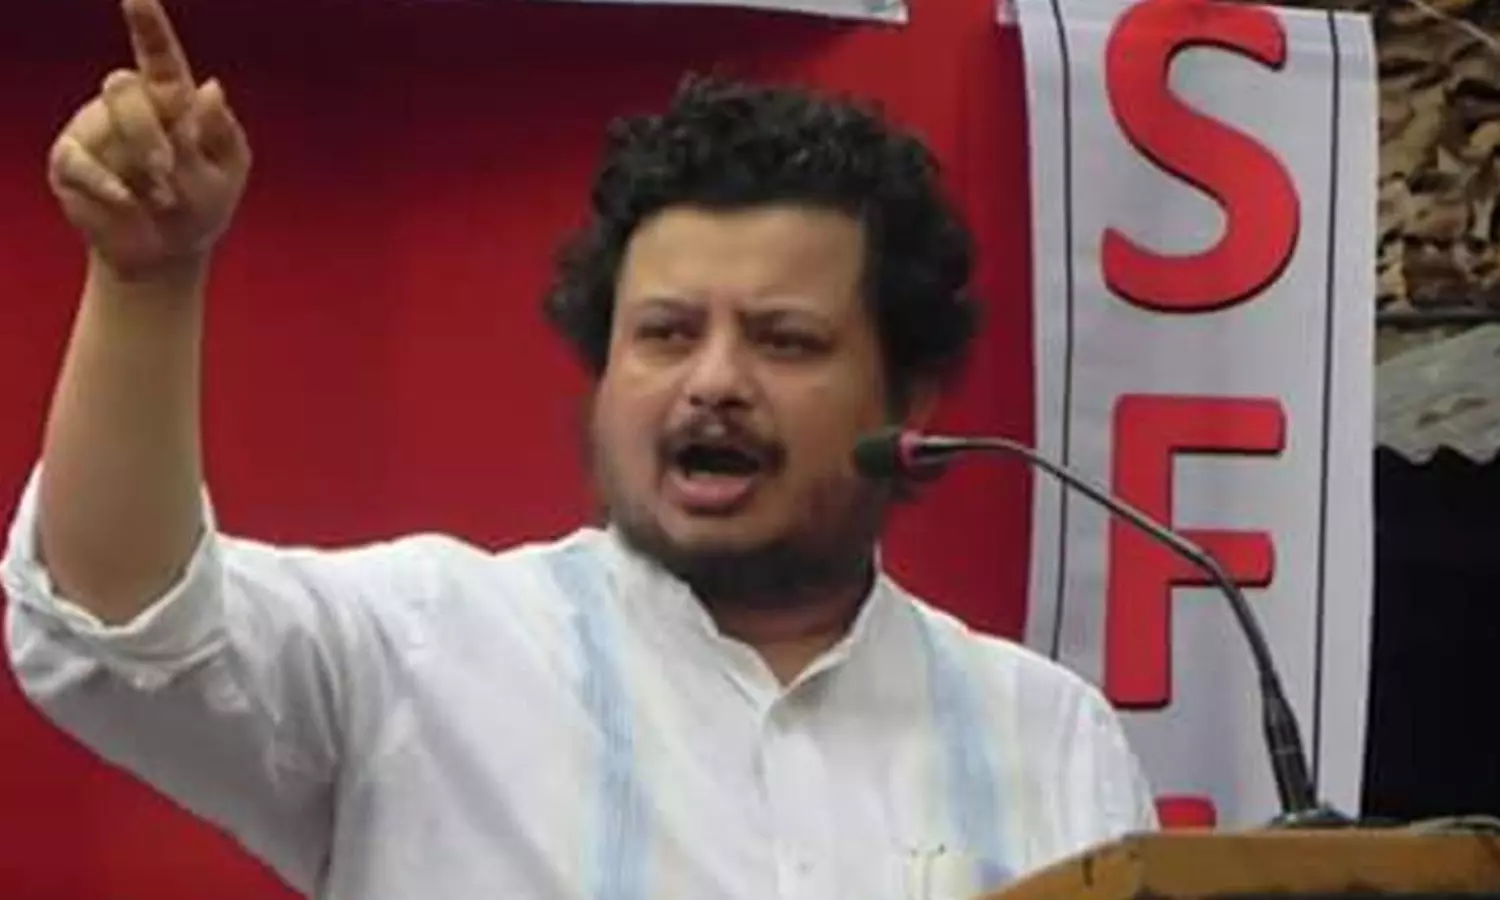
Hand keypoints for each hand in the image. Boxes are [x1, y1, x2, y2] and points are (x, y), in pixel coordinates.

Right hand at [47, 0, 250, 278]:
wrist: (168, 252)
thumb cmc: (202, 204)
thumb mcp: (227, 172)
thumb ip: (220, 132)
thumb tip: (211, 86)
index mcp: (174, 101)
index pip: (160, 56)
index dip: (148, 25)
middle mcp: (131, 108)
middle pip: (124, 87)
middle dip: (149, 131)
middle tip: (168, 170)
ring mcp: (96, 131)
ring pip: (105, 118)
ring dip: (139, 159)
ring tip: (163, 195)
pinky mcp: (71, 162)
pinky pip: (80, 160)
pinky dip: (108, 183)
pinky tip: (127, 199)